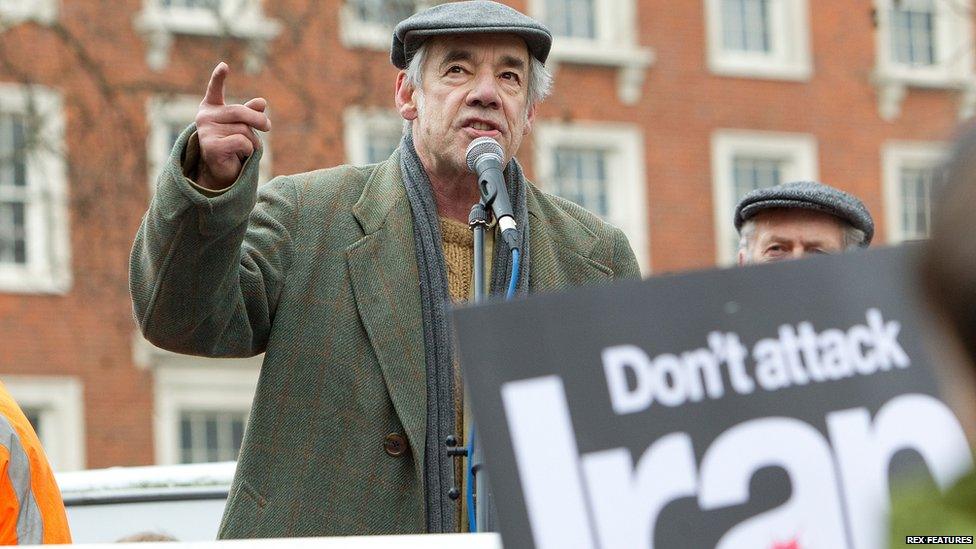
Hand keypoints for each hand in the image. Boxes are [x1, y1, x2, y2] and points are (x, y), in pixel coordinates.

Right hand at [194, 62, 271, 189]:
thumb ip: (250, 112)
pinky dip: (248, 150)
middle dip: (258, 120)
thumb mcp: (243, 125)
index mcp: (211, 108)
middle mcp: (204, 117)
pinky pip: (241, 142)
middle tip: (268, 127)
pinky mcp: (210, 146)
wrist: (222, 171)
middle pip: (239, 111)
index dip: (219, 77)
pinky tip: (241, 155)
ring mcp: (205, 132)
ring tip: (246, 148)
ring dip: (253, 140)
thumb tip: (262, 102)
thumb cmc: (233, 144)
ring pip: (243, 129)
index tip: (224, 65)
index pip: (214, 90)